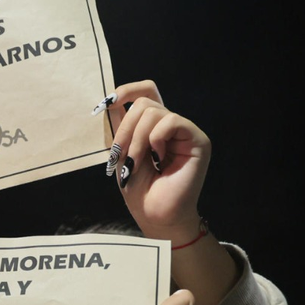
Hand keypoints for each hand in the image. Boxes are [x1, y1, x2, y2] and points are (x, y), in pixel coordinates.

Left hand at [101, 80, 210, 244]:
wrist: (155, 214)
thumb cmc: (139, 189)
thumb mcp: (122, 152)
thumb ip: (120, 127)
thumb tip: (110, 101)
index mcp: (153, 126)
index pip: (146, 91)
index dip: (127, 90)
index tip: (106, 103)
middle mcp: (171, 125)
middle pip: (145, 101)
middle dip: (125, 129)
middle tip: (120, 156)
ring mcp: (185, 131)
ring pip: (153, 111)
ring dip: (136, 139)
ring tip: (136, 164)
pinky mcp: (198, 139)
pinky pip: (172, 121)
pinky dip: (155, 139)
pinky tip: (158, 159)